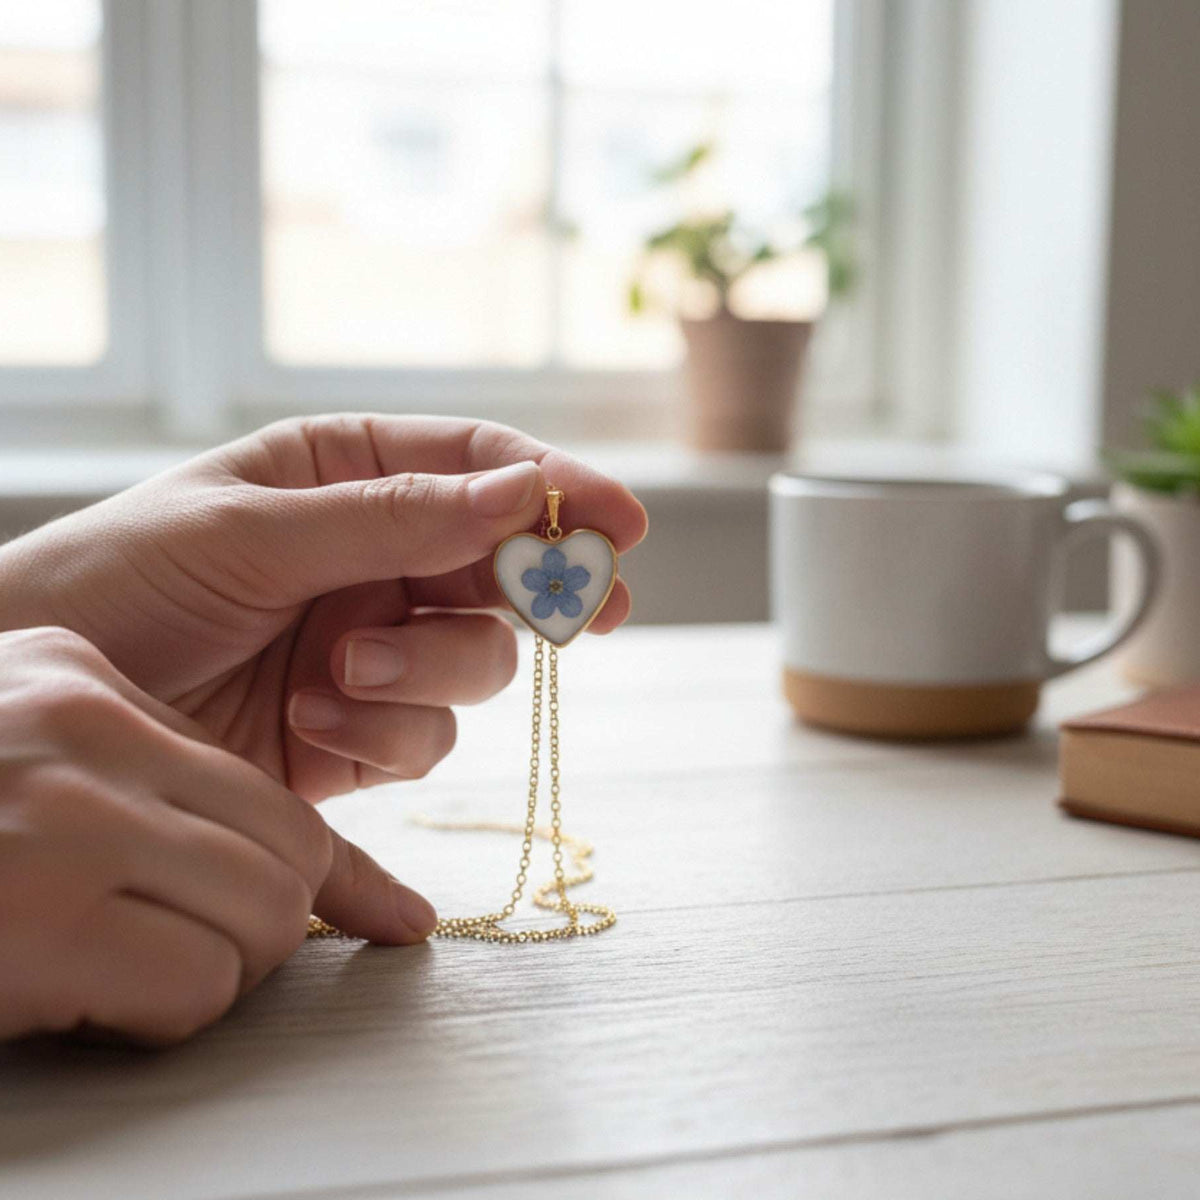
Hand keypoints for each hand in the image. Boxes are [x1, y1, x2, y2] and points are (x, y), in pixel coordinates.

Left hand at [0, 416, 646, 800]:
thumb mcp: (252, 529)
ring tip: (341, 677)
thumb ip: (394, 517)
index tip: (625, 522)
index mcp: (346, 477)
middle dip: (535, 594)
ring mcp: (371, 648)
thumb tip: (524, 494)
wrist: (37, 710)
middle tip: (592, 610)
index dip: (561, 492)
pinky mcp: (355, 734)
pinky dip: (383, 737)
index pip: (480, 469)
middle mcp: (374, 560)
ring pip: (475, 665)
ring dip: (426, 674)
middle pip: (502, 573)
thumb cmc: (119, 581)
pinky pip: (423, 739)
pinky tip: (312, 726)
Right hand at [0, 627, 435, 1043]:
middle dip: (267, 921)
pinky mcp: (41, 916)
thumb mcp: (36, 766)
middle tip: (180, 954)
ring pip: (271, 911)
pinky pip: (202, 980)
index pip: (261, 775)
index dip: (312, 862)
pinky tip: (89, 1004)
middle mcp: (86, 731)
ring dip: (218, 971)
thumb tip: (309, 868)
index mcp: (81, 684)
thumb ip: (163, 780)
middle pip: (292, 846)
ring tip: (125, 977)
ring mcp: (67, 817)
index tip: (366, 912)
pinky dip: (162, 1015)